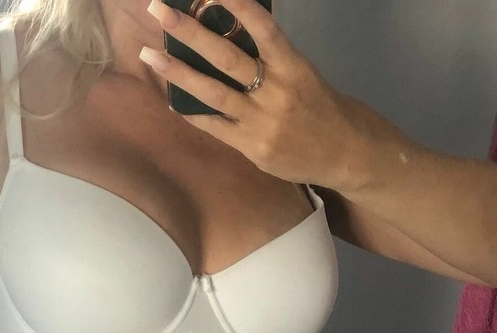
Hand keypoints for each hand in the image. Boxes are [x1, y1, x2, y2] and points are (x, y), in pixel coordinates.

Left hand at [142, 0, 363, 187]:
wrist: (346, 154)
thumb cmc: (322, 108)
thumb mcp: (303, 75)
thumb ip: (270, 60)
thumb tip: (229, 38)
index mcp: (293, 66)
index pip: (263, 28)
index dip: (237, 5)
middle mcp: (277, 91)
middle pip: (226, 57)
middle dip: (189, 31)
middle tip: (159, 9)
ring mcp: (263, 121)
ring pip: (213, 92)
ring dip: (178, 72)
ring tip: (151, 54)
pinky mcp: (254, 147)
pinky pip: (215, 127)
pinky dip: (193, 113)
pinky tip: (173, 101)